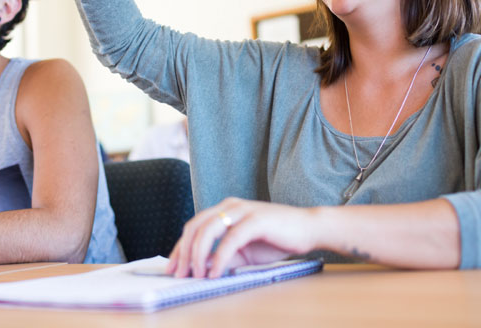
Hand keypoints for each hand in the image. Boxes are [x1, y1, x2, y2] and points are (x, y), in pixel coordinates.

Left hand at [166, 198, 318, 277]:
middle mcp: (229, 205)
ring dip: (197, 255)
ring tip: (196, 275)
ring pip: (208, 230)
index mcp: (224, 209)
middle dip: (183, 252)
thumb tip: (201, 269)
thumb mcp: (244, 251)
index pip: (193, 226)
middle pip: (195, 227)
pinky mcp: (255, 220)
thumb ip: (223, 255)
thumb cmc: (276, 239)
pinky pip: (230, 239)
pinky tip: (215, 273)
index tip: (172, 267)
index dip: (180, 247)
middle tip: (179, 274)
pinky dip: (219, 257)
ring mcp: (242, 210)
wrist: (308, 229)